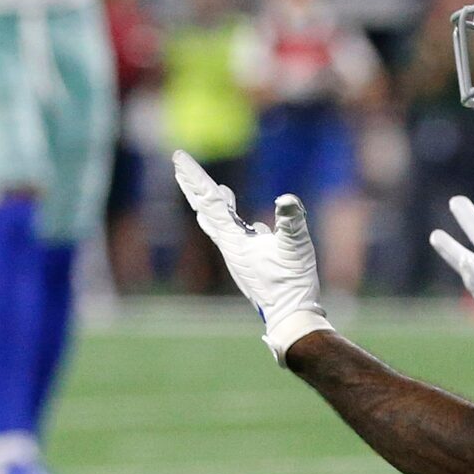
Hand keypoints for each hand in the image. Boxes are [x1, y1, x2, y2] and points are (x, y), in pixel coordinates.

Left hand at [173, 150, 331, 359]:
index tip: (178, 157)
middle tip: (178, 165)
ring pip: (218, 223)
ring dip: (211, 203)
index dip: (195, 177)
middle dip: (192, 186)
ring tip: (209, 190)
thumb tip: (287, 200)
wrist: (289, 316)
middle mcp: (229, 246)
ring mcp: (237, 256)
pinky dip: (234, 222)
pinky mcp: (248, 263)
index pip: (210, 201)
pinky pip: (235, 236)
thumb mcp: (295, 249)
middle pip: (205, 209)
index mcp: (233, 240)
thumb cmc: (292, 284)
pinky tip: (249, 225)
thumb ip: (292, 223)